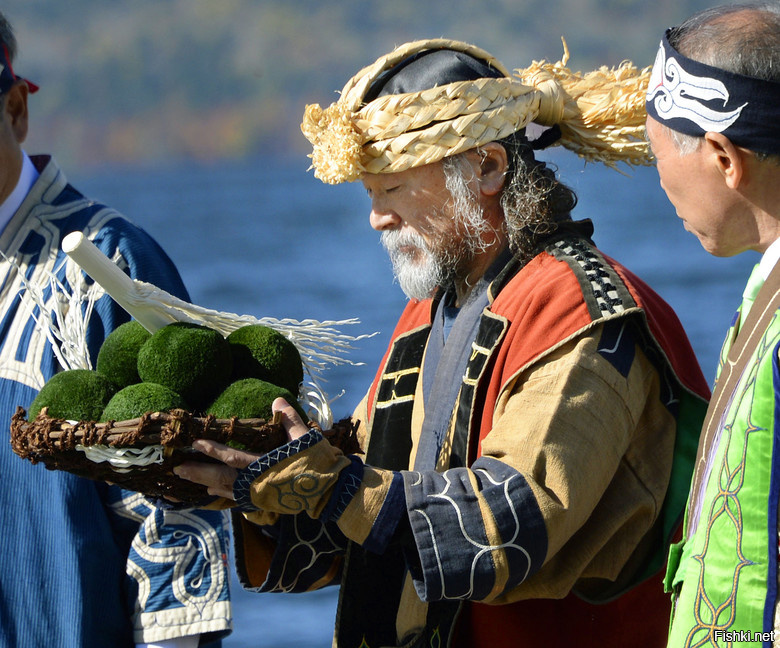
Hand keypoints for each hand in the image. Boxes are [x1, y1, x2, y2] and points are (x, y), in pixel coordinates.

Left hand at [173, 398, 308, 500]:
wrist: (332, 492)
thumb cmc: (319, 463)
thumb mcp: (306, 438)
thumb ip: (290, 420)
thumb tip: (277, 400)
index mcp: (266, 465)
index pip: (233, 457)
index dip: (214, 450)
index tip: (196, 443)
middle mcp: (258, 483)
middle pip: (223, 478)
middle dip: (199, 472)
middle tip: (178, 468)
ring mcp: (260, 494)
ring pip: (227, 490)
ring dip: (206, 482)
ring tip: (188, 479)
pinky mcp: (264, 501)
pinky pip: (237, 498)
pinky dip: (222, 493)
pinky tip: (212, 490)